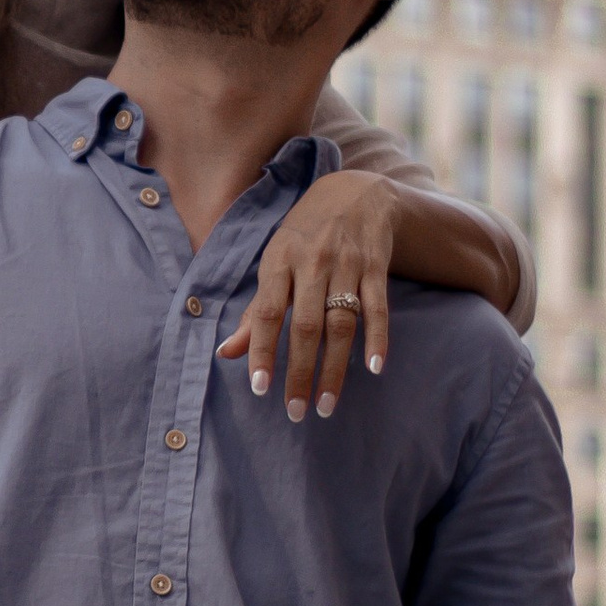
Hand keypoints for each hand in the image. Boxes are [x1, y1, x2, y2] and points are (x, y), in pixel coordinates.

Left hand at [220, 169, 397, 420]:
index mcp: (278, 261)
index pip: (268, 313)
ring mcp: (346, 264)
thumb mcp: (275, 264)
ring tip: (328, 405)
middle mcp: (312, 263)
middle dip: (300, 372)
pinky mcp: (376, 266)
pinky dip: (378, 339)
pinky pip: (378, 308)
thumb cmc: (304, 237)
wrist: (355, 192)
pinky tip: (374, 369)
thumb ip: (256, 312)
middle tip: (296, 412)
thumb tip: (226, 354)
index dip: (263, 351)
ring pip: (341, 323)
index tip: (260, 388)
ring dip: (335, 368)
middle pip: (306, 326)